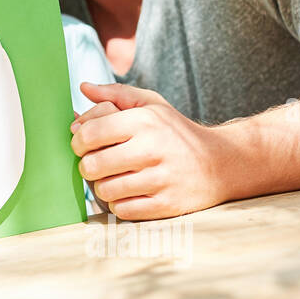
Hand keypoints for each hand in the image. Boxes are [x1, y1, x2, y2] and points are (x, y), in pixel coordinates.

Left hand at [70, 81, 233, 219]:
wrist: (222, 162)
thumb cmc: (176, 131)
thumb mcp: (151, 104)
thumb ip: (115, 94)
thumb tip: (84, 88)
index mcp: (144, 121)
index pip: (89, 134)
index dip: (78, 142)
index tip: (84, 145)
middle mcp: (152, 149)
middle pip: (92, 165)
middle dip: (88, 165)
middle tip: (98, 163)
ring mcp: (160, 179)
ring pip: (104, 190)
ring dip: (103, 186)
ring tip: (115, 178)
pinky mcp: (166, 205)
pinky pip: (122, 210)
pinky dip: (120, 204)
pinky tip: (129, 193)